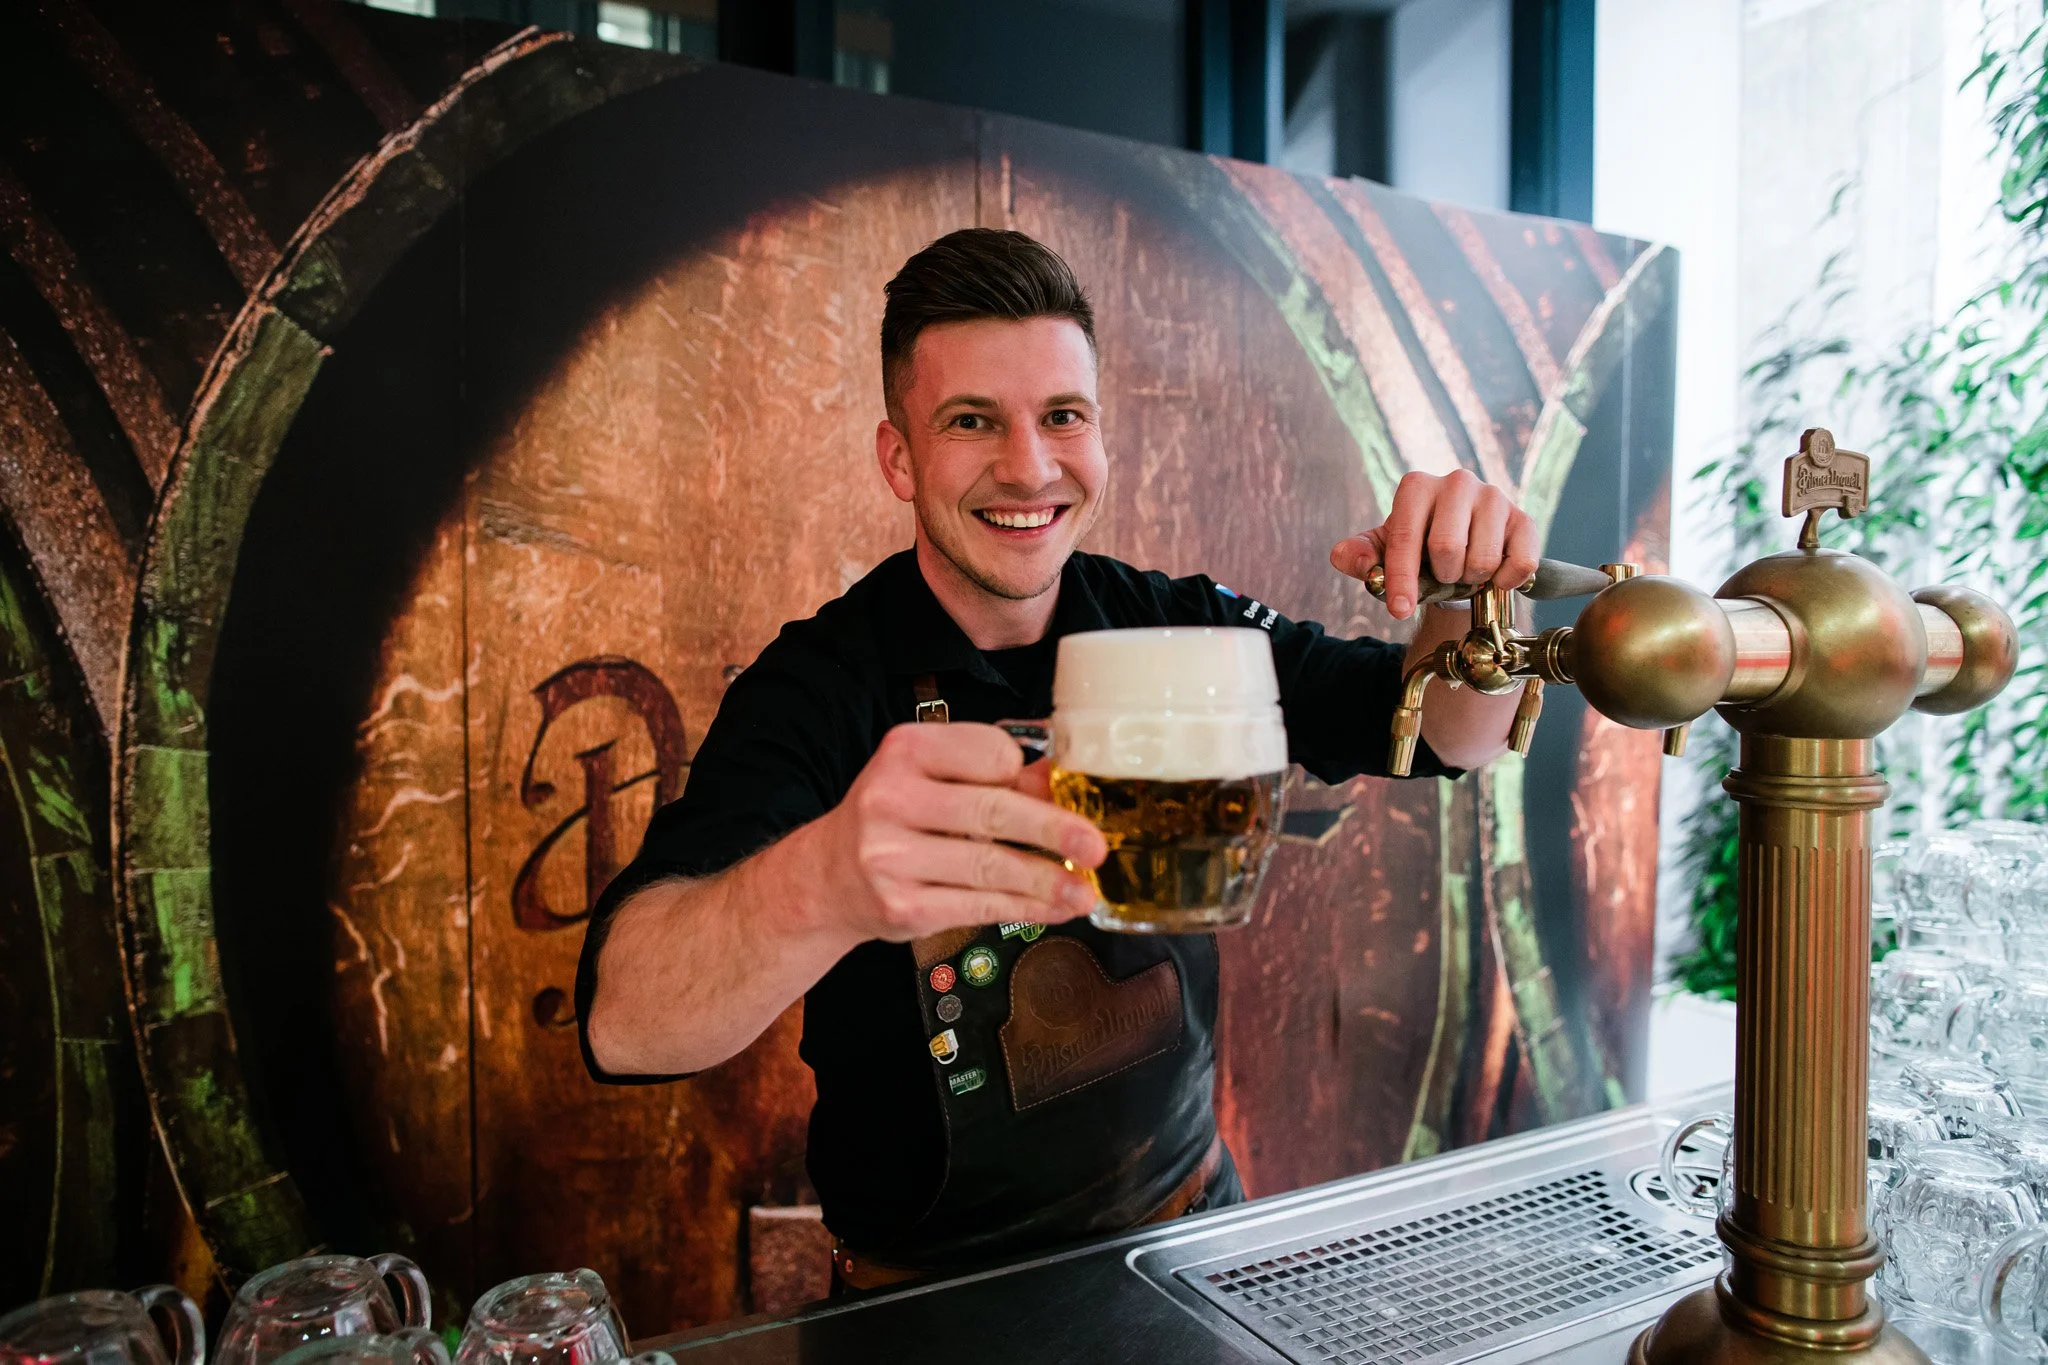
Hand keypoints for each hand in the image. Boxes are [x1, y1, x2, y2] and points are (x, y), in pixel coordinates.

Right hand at [818, 722, 1107, 941]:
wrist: (827, 878)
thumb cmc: (894, 818)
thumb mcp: (931, 778)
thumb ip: (993, 775)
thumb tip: (1062, 781)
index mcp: (905, 749)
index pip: (990, 752)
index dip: (1023, 773)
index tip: (1046, 788)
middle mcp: (891, 797)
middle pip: (994, 811)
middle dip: (1055, 830)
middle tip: (1096, 846)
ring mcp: (891, 855)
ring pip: (991, 866)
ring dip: (1048, 880)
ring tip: (1085, 889)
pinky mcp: (902, 906)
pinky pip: (979, 906)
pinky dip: (1024, 908)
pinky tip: (1054, 908)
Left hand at [1329, 469, 1537, 619]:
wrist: (1463, 544)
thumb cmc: (1417, 546)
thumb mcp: (1383, 550)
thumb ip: (1360, 555)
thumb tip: (1343, 556)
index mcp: (1417, 486)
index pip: (1405, 538)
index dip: (1401, 579)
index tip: (1399, 609)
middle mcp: (1457, 482)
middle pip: (1447, 547)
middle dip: (1441, 576)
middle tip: (1442, 575)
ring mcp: (1494, 497)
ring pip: (1483, 560)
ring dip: (1471, 580)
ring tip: (1465, 571)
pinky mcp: (1524, 518)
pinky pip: (1520, 563)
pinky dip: (1505, 582)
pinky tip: (1495, 576)